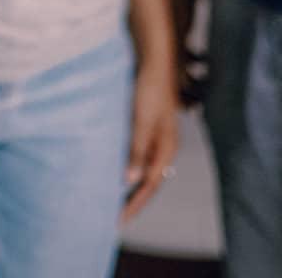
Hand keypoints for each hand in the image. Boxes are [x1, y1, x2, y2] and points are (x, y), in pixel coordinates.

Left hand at [122, 65, 181, 220]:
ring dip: (130, 186)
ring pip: (143, 170)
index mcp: (166, 149)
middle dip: (133, 201)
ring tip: (114, 200)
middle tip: (114, 218)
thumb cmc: (149, 89)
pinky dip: (128, 168)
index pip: (149, 186)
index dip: (134, 204)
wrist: (153, 62)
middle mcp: (163, 147)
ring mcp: (156, 139)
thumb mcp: (142, 121)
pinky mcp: (146, 129)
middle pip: (149, 182)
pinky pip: (138, 157)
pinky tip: (115, 171)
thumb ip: (137, 150)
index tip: (118, 220)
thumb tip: (130, 180)